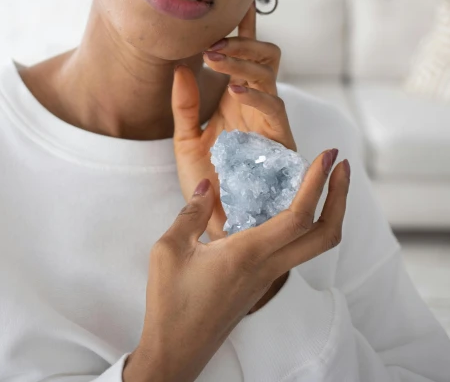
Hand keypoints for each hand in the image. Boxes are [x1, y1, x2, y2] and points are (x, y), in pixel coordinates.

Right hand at [126, 151, 348, 381]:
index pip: (298, 217)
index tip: (326, 156)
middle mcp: (267, 267)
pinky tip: (286, 205)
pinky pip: (293, 250)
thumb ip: (190, 212)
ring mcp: (268, 277)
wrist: (175, 353)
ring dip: (327, 211)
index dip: (317, 184)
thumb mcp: (169, 250)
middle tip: (341, 165)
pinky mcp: (261, 282)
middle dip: (339, 197)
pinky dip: (304, 224)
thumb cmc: (170, 305)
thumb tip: (206, 186)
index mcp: (249, 254)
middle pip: (325, 236)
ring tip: (321, 179)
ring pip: (314, 245)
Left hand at [172, 1, 296, 243]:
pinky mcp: (280, 144)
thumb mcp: (185, 141)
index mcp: (237, 101)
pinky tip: (234, 89)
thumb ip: (184, 105)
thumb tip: (180, 65)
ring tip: (215, 56)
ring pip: (271, 77)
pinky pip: (276, 110)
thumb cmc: (207, 184)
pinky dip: (257, 95)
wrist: (221, 226)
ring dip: (245, 62)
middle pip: (267, 57)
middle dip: (245, 42)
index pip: (244, 56)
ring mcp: (270, 123)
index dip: (244, 28)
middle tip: (212, 41)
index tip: (238, 0)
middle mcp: (257, 106)